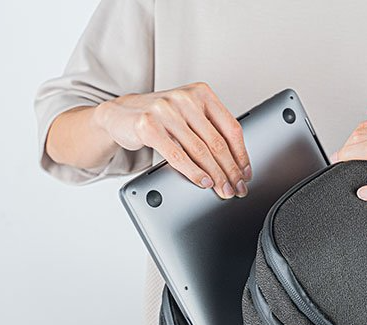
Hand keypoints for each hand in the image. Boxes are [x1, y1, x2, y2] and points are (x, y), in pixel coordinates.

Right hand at [93, 82, 251, 197]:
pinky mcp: (148, 126)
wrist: (119, 114)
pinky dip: (193, 172)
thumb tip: (235, 162)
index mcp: (201, 93)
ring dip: (215, 175)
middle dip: (230, 170)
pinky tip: (203, 181)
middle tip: (237, 187)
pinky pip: (177, 155)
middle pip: (217, 142)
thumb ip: (209, 129)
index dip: (242, 155)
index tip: (246, 173)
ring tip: (223, 189)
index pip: (231, 128)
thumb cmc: (159, 117)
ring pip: (200, 151)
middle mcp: (185, 99)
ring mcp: (166, 111)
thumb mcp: (188, 115)